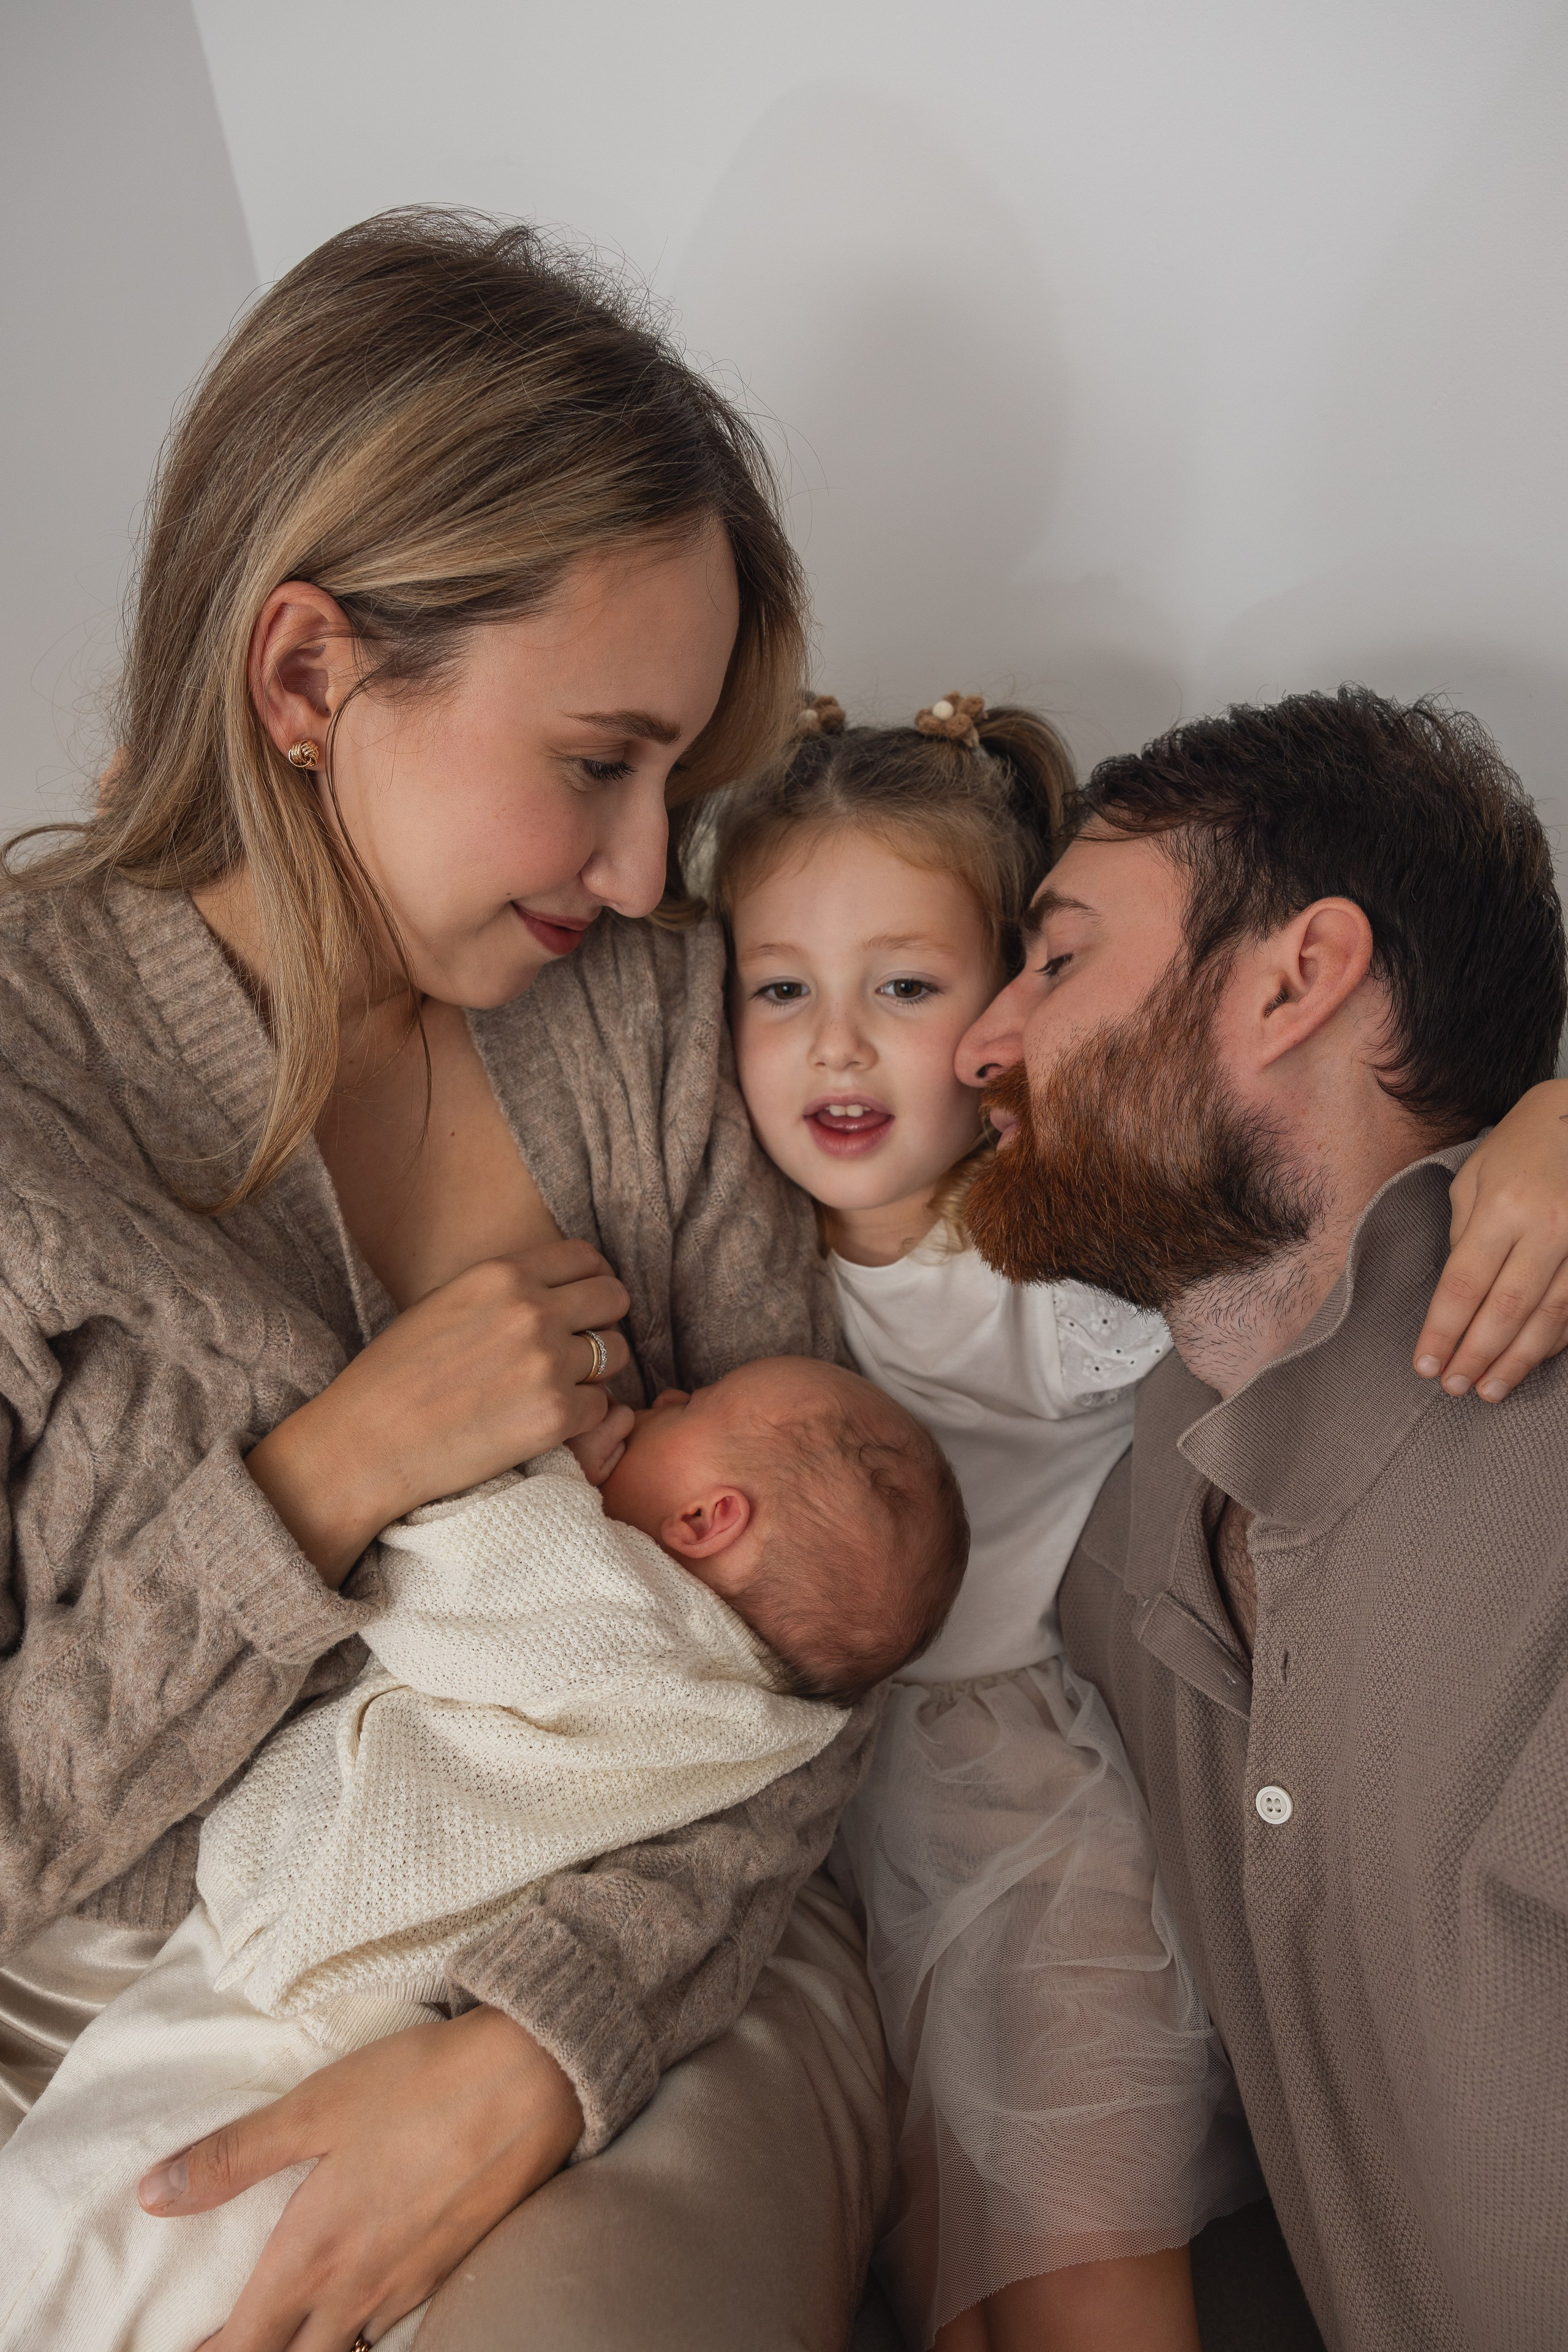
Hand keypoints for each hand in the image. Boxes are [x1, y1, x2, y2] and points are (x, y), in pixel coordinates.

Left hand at [138, 2005, 581, 2350]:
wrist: (533, 2079)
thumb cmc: (419, 2085)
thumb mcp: (315, 2107)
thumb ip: (232, 2157)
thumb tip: (154, 2195)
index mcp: (312, 2254)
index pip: (244, 2345)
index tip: (189, 2346)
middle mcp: (356, 2288)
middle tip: (233, 2338)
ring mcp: (406, 2284)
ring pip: (345, 2348)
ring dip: (312, 2345)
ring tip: (290, 2328)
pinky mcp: (446, 2268)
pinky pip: (387, 2325)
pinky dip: (359, 2330)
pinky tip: (357, 2303)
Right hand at [247, 1238, 631, 1580]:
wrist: (367, 1443)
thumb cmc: (396, 1377)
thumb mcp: (448, 1303)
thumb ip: (504, 1291)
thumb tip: (555, 1290)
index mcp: (502, 1275)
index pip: (586, 1258)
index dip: (592, 1281)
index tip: (585, 1304)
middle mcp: (532, 1311)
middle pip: (614, 1298)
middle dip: (605, 1321)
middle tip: (582, 1347)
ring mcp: (548, 1363)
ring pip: (616, 1354)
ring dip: (598, 1371)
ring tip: (561, 1387)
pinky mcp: (556, 1415)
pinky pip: (603, 1406)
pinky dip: (584, 1416)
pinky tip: (547, 1421)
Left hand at [1413, 1079, 1567, 1401]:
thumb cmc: (1518, 1147)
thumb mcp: (1474, 1179)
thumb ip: (1463, 1237)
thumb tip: (1456, 1296)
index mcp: (1503, 1207)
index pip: (1464, 1284)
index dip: (1443, 1331)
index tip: (1425, 1364)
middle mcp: (1547, 1228)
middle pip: (1506, 1309)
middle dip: (1477, 1355)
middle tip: (1454, 1388)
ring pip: (1549, 1318)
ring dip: (1517, 1360)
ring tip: (1489, 1389)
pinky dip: (1551, 1341)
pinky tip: (1529, 1361)